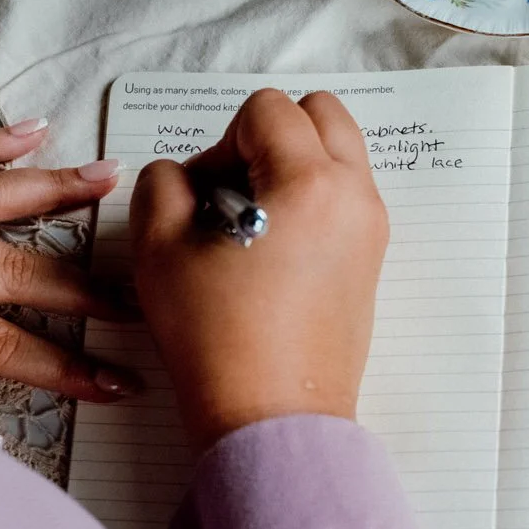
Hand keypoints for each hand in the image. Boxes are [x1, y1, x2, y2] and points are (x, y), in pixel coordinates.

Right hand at [129, 89, 387, 454]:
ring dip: (293, 166)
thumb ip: (161, 184)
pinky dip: (311, 202)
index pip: (267, 110)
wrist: (270, 418)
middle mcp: (354, 195)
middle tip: (231, 191)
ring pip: (338, 154)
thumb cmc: (216, 338)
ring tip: (250, 225)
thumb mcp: (158, 248)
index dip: (222, 142)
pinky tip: (272, 253)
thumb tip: (183, 176)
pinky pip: (344, 198)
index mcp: (310, 180)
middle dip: (270, 137)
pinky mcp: (370, 262)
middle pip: (321, 114)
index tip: (204, 196)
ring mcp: (370, 230)